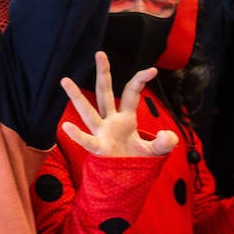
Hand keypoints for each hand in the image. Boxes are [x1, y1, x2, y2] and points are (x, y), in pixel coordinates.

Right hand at [59, 51, 177, 157]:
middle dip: (104, 74)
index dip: (140, 81)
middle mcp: (111, 121)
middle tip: (100, 54)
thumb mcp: (156, 151)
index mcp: (126, 118)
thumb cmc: (135, 161)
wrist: (124, 179)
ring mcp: (102, 133)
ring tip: (65, 80)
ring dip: (76, 97)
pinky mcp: (98, 148)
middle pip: (105, 93)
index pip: (132, 94)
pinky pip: (87, 141)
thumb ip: (165, 142)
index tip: (152, 70)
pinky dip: (77, 135)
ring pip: (88, 111)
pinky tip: (67, 126)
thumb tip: (168, 135)